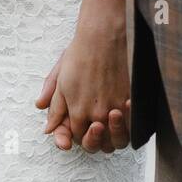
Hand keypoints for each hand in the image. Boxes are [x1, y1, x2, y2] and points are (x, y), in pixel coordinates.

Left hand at [35, 2, 131, 151]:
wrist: (103, 36)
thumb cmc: (80, 54)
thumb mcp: (60, 80)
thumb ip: (54, 108)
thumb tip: (48, 128)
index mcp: (77, 112)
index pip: (78, 137)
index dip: (78, 134)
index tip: (83, 126)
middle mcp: (97, 114)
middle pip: (98, 145)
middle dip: (95, 141)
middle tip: (96, 128)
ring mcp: (116, 108)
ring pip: (118, 140)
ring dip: (114, 136)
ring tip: (111, 122)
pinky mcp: (131, 100)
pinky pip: (134, 125)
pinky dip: (130, 124)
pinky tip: (126, 113)